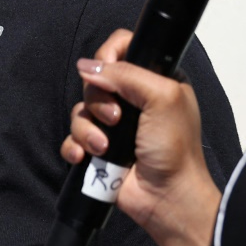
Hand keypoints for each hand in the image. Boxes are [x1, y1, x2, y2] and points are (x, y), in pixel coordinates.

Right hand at [63, 28, 221, 245]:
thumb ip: (126, 74)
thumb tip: (86, 66)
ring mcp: (113, 125)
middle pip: (95, 80)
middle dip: (98, 100)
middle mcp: (132, 99)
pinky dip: (74, 146)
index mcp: (154, 80)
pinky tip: (84, 156)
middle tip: (116, 119)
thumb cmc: (174, 148)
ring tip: (103, 147)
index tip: (106, 69)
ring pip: (80, 111)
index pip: (123, 49)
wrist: (165, 196)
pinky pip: (71, 137)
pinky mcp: (97, 148)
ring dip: (87, 129)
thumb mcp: (162, 97)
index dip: (109, 55)